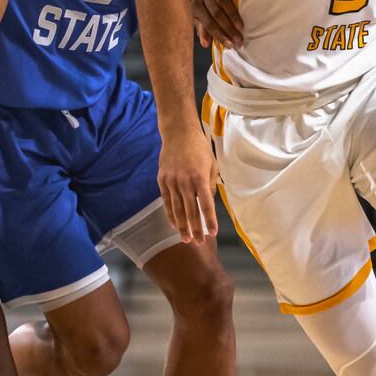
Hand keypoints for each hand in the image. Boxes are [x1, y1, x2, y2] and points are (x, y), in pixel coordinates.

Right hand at [158, 127, 218, 242]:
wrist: (178, 133)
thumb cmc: (199, 148)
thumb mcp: (212, 165)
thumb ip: (210, 185)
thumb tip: (208, 202)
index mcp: (200, 178)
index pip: (206, 204)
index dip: (210, 220)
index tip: (213, 232)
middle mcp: (185, 182)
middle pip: (191, 211)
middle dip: (196, 229)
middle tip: (199, 243)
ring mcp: (172, 182)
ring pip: (177, 209)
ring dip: (182, 226)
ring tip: (186, 239)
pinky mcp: (162, 180)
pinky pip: (166, 202)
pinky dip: (170, 214)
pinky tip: (174, 225)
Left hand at [190, 0, 242, 48]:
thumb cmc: (209, 0)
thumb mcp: (204, 14)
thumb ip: (204, 28)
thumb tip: (205, 44)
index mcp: (195, 6)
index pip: (207, 23)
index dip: (219, 35)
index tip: (230, 45)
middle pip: (215, 13)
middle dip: (228, 28)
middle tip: (239, 38)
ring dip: (232, 14)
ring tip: (241, 26)